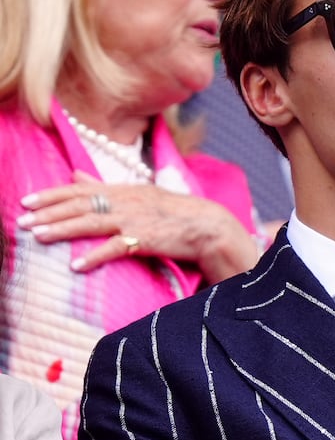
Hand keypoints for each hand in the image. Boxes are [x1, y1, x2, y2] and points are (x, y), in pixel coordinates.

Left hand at [17, 170, 259, 282]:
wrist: (207, 225)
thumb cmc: (174, 213)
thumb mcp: (139, 193)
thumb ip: (105, 186)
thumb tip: (76, 174)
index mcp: (122, 189)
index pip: (80, 189)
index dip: (52, 195)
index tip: (27, 202)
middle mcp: (125, 200)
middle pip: (80, 205)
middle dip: (49, 213)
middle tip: (23, 221)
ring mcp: (135, 219)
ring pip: (91, 223)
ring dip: (63, 230)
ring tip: (39, 236)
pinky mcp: (145, 239)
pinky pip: (114, 248)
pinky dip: (94, 256)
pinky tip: (76, 265)